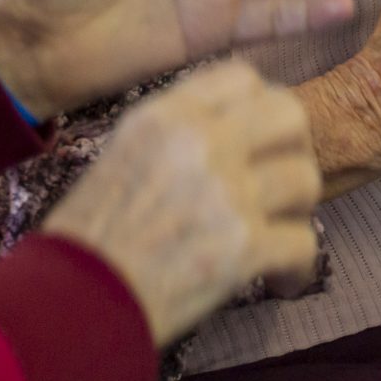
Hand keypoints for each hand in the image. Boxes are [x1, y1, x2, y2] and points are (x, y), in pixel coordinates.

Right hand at [44, 62, 321, 346]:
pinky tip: (279, 280)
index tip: (259, 138)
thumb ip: (176, 135)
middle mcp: (202, 143)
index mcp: (166, 116)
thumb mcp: (122, 154)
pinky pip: (305, 244)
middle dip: (294, 148)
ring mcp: (228, 193)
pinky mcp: (245, 247)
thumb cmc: (88, 238)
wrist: (74, 304)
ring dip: (298, 212)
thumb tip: (229, 134)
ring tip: (278, 236)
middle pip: (290, 115)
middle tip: (281, 181)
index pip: (242, 76)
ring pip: (306, 179)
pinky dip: (296, 269)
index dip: (261, 106)